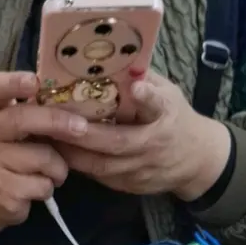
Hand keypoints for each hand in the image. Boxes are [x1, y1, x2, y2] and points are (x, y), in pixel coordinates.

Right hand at [0, 72, 88, 232]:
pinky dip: (49, 188)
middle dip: (55, 122)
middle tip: (81, 128)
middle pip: (21, 119)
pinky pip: (41, 185)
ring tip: (55, 172)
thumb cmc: (13, 154)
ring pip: (42, 158)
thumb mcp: (18, 130)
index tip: (34, 81)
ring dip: (59, 168)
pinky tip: (39, 188)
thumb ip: (36, 114)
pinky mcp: (2, 191)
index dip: (13, 82)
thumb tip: (79, 102)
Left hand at [56, 71, 231, 200]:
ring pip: (101, 166)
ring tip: (48, 137)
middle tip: (54, 120)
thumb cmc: (177, 120)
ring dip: (72, 153)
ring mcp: (140, 171)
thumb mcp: (170, 95)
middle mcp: (153, 147)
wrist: (197, 162)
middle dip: (82, 134)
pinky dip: (79, 165)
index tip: (138, 87)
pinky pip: (100, 177)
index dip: (148, 97)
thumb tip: (118, 58)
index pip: (159, 106)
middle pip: (115, 143)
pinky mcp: (130, 186)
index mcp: (167, 117)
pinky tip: (60, 153)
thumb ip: (146, 81)